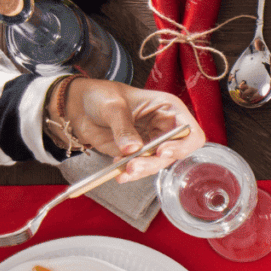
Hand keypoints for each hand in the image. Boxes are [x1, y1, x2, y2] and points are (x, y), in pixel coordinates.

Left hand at [55, 78, 205, 181]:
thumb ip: (123, 127)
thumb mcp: (111, 106)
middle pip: (175, 153)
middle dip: (155, 161)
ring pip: (158, 164)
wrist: (80, 108)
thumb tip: (134, 148)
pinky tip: (120, 173)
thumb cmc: (100, 95)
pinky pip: (142, 169)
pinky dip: (132, 174)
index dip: (182, 145)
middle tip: (135, 164)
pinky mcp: (139, 156)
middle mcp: (165, 128)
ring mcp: (153, 144)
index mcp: (168, 109)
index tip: (162, 150)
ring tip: (124, 170)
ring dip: (143, 170)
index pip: (191, 133)